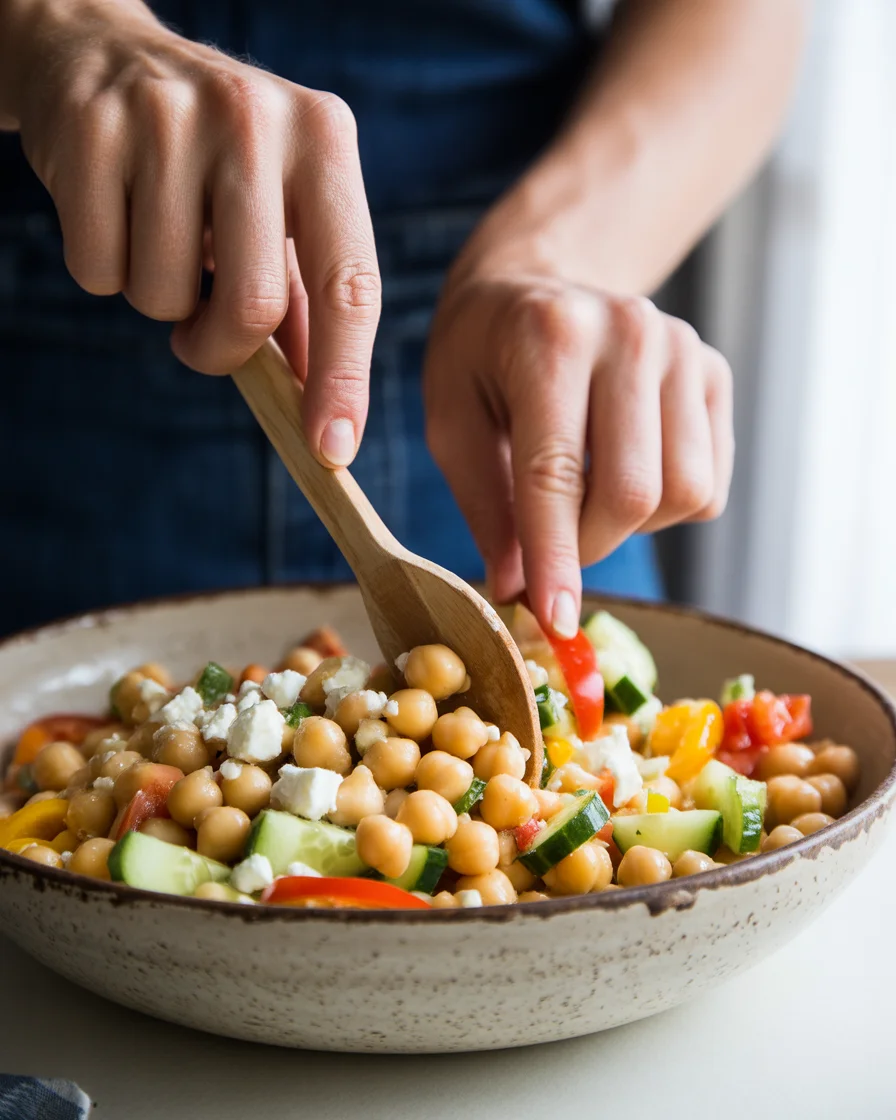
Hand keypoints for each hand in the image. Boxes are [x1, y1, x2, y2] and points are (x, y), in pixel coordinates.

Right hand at [5, 0, 377, 465]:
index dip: (343, 378)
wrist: (102, 53)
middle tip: (201, 333)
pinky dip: (103, 270)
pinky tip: (115, 213)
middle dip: (221, 349)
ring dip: (158, 301)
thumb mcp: (282, 208)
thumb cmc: (214, 161)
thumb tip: (324, 416)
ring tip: (159, 237)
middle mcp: (257, 120)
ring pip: (164, 297)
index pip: (350, 284)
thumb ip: (307, 303)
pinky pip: (97, 272)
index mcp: (325, 141)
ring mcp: (170, 118)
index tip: (332, 448)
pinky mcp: (91, 131)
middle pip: (254, 307)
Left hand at [424, 269, 732, 637]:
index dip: (555, 558)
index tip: (554, 622)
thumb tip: (517, 591)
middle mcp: (631, 333)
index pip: (556, 473)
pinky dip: (664, 507)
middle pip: (633, 493)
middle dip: (588, 550)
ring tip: (583, 498)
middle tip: (548, 557)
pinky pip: (709, 484)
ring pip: (685, 494)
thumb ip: (486, 505)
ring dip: (630, 527)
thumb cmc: (480, 357)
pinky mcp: (715, 373)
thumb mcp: (452, 422)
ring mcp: (684, 350)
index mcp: (552, 337)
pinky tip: (619, 473)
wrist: (537, 283)